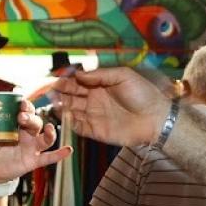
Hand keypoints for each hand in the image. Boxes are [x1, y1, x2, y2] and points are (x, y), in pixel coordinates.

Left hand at [0, 101, 71, 181]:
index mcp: (16, 122)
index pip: (25, 109)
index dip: (25, 105)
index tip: (21, 102)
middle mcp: (27, 132)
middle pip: (36, 122)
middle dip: (32, 118)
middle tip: (22, 116)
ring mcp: (32, 147)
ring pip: (45, 138)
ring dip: (50, 133)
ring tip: (50, 129)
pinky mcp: (33, 161)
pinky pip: (49, 158)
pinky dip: (59, 155)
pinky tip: (68, 150)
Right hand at [53, 67, 171, 146]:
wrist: (155, 118)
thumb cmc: (143, 94)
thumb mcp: (123, 76)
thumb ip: (100, 74)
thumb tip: (78, 74)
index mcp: (99, 85)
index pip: (77, 82)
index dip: (65, 80)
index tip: (54, 78)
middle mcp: (94, 100)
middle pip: (71, 96)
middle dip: (59, 93)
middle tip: (49, 91)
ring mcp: (94, 116)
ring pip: (71, 111)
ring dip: (61, 106)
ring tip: (53, 102)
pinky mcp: (96, 131)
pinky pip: (78, 127)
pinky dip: (69, 122)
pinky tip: (62, 116)